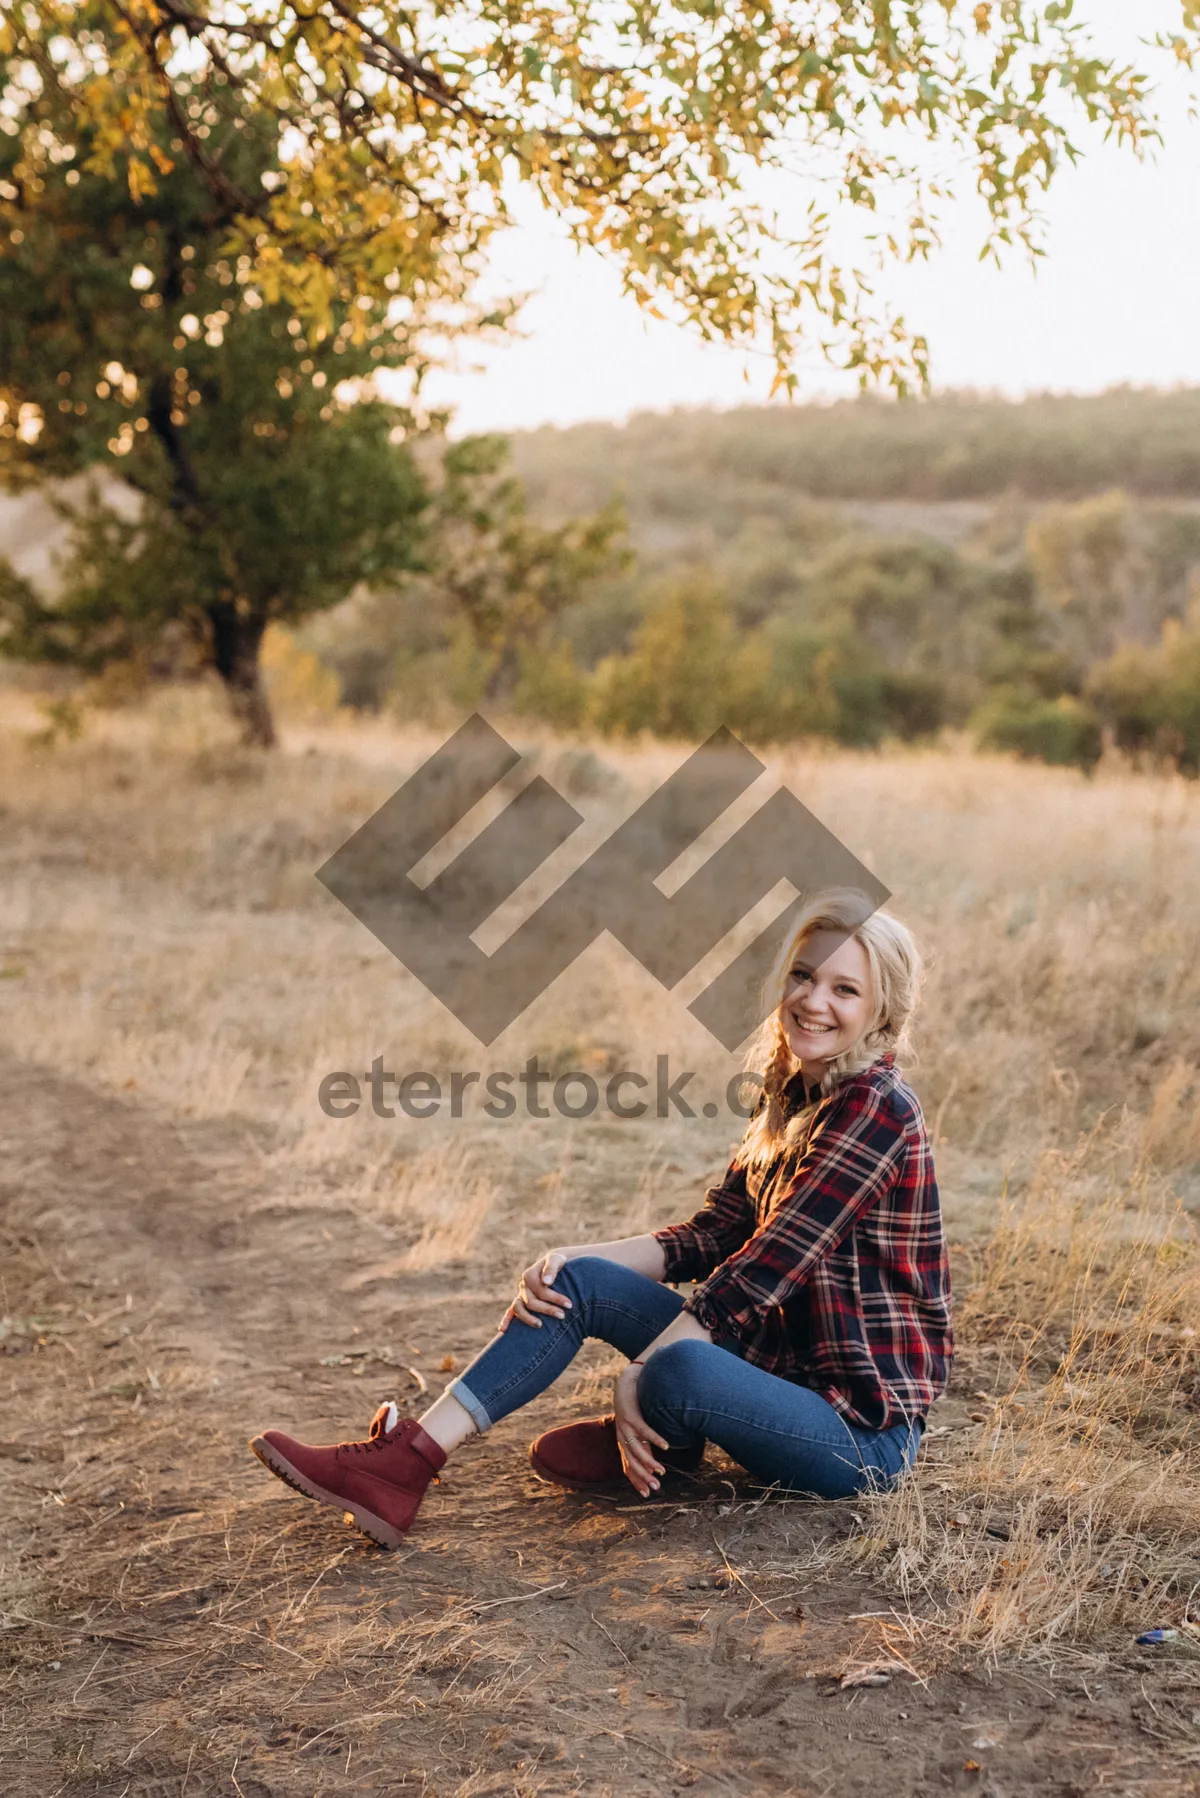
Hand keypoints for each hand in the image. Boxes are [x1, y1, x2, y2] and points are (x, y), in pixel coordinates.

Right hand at [499, 1248, 573, 1330]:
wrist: (554, 1264)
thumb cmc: (557, 1262)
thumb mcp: (556, 1259)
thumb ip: (551, 1268)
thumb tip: (546, 1282)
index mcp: (529, 1275)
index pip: (541, 1290)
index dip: (555, 1298)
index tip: (570, 1305)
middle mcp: (523, 1286)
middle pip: (532, 1302)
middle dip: (548, 1309)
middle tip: (563, 1315)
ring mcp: (520, 1295)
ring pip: (518, 1308)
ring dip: (528, 1318)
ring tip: (540, 1325)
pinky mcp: (521, 1302)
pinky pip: (510, 1312)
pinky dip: (506, 1320)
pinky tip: (503, 1330)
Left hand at [613, 1364, 669, 1497]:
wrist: (627, 1380)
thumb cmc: (635, 1405)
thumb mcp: (639, 1429)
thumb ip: (645, 1445)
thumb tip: (653, 1464)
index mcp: (624, 1441)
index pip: (628, 1466)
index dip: (637, 1480)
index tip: (648, 1494)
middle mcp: (622, 1436)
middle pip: (631, 1461)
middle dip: (643, 1476)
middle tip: (656, 1488)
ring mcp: (625, 1426)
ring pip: (637, 1449)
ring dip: (649, 1462)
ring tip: (661, 1472)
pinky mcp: (632, 1414)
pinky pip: (644, 1430)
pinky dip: (655, 1439)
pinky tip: (665, 1446)